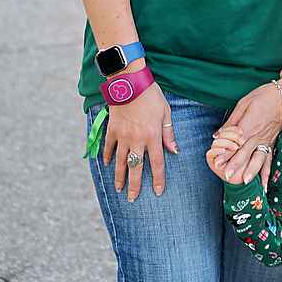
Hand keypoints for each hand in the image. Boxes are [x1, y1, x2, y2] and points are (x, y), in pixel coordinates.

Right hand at [102, 80, 177, 199]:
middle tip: (133, 199)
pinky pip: (109, 147)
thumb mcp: (165, 112)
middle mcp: (137, 140)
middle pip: (136, 168)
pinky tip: (108, 165)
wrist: (130, 82)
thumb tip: (174, 151)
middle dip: (135, 186)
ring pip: (121, 162)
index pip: (157, 164)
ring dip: (120, 177)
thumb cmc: (151, 95)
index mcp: (153, 136)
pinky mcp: (112, 130)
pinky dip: (108, 157)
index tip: (158, 192)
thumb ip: (169, 133)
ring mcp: (122, 136)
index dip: (158, 179)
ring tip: (119, 189)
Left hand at [212, 81, 281, 185]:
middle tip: (227, 176)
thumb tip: (217, 135)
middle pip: (246, 152)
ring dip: (252, 170)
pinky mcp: (271, 144)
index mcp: (250, 125)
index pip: (236, 142)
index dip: (226, 152)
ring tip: (245, 182)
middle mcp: (258, 135)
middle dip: (236, 165)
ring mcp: (266, 141)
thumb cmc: (265, 95)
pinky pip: (269, 160)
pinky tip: (264, 186)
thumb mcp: (245, 102)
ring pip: (258, 159)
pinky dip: (266, 174)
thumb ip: (231, 121)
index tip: (217, 162)